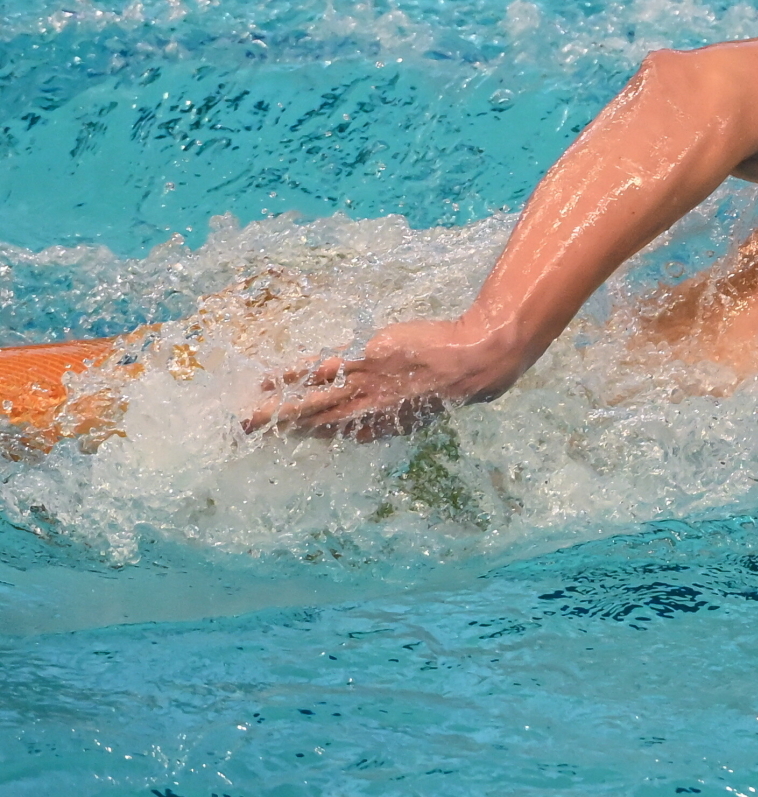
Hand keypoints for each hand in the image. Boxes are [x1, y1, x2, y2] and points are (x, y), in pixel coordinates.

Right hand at [245, 318, 520, 440]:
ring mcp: (368, 388)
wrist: (471, 361)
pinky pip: (327, 370)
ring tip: (252, 413)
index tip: (285, 435)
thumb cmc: (450, 379)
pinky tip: (274, 379)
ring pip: (315, 401)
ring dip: (280, 408)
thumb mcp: (420, 405)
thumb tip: (367, 419)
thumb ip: (391, 413)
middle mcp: (370, 412)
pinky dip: (300, 375)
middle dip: (281, 428)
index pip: (337, 433)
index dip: (310, 435)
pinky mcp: (370, 362)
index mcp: (382, 425)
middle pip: (316, 422)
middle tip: (248, 432)